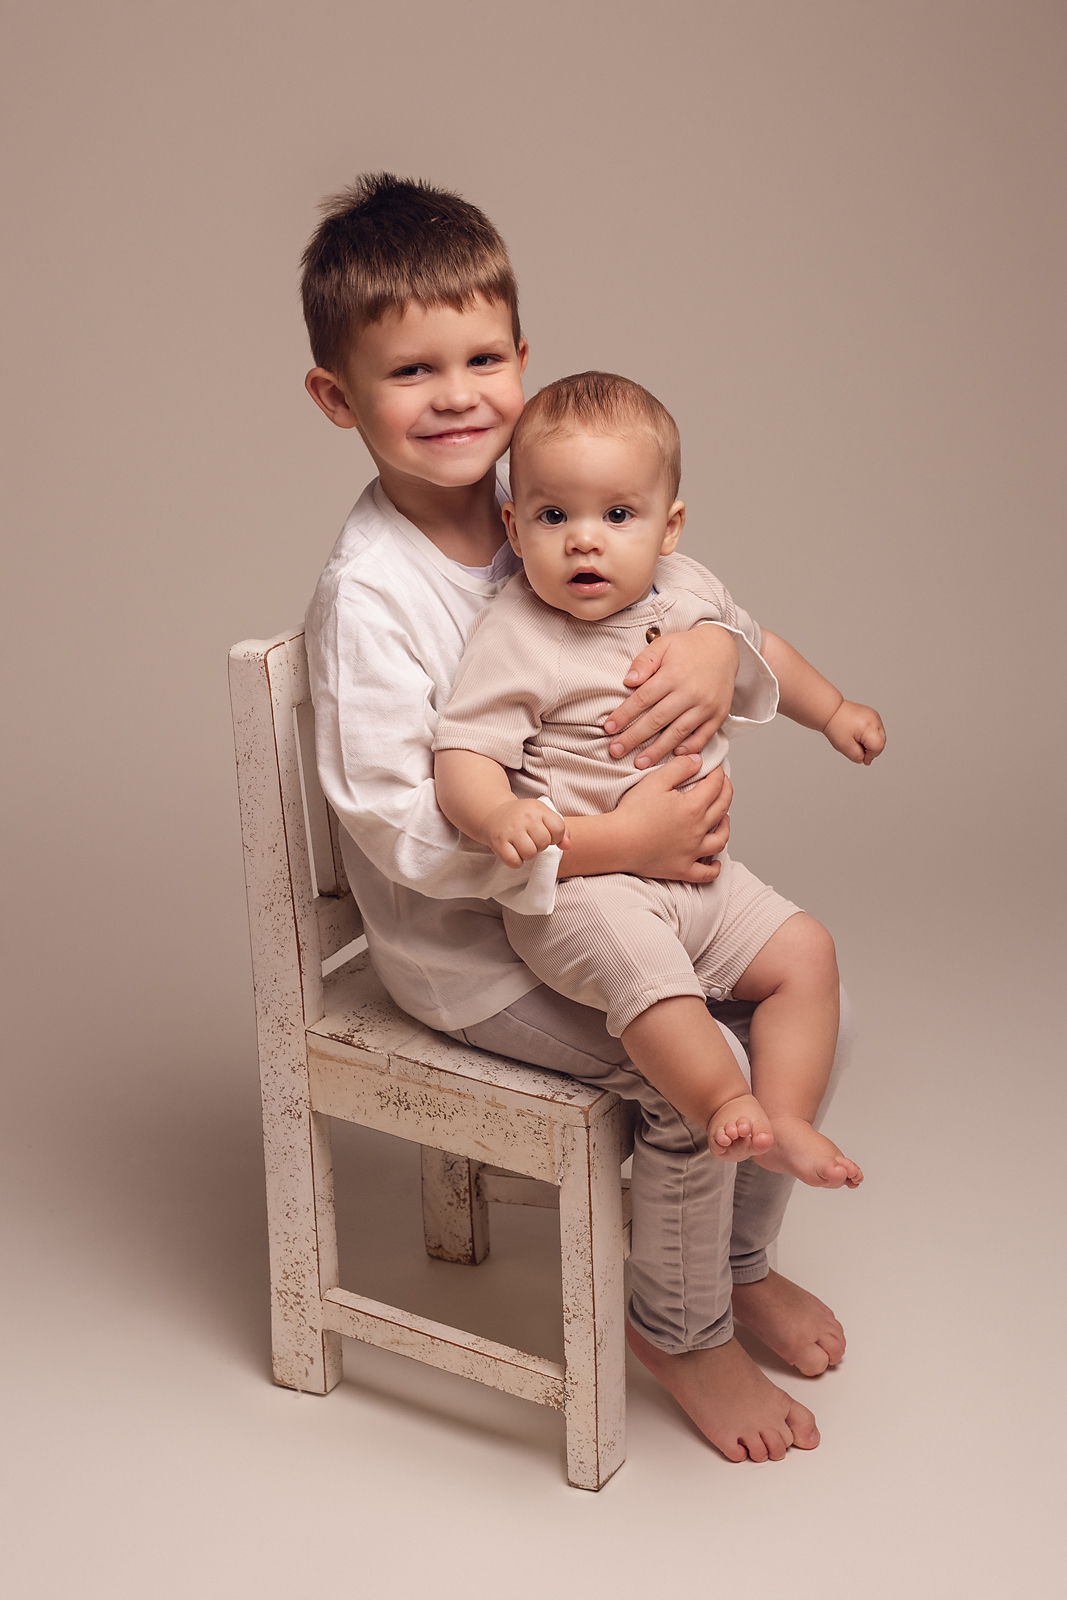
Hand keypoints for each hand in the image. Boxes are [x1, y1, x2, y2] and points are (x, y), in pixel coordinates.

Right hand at [482, 798, 570, 867]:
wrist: (494, 813)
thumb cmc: (523, 817)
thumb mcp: (543, 816)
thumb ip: (561, 830)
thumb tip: (567, 846)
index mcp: (539, 809)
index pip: (558, 829)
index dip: (555, 837)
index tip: (546, 834)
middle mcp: (525, 817)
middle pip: (544, 843)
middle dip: (540, 846)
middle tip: (531, 840)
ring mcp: (511, 829)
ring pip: (530, 853)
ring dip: (527, 854)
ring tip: (522, 846)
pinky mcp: (498, 842)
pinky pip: (514, 861)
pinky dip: (515, 861)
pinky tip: (513, 852)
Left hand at [603, 625, 739, 767]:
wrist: (723, 647)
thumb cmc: (688, 648)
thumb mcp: (663, 645)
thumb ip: (644, 662)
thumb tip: (629, 682)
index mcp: (673, 674)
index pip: (642, 699)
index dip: (624, 715)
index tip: (609, 728)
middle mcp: (690, 692)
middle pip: (657, 720)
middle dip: (634, 738)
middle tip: (616, 751)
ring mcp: (706, 705)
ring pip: (678, 732)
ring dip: (657, 750)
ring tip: (640, 762)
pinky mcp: (719, 714)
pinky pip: (703, 736)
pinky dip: (689, 747)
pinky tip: (674, 755)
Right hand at [615, 754, 732, 882]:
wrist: (617, 842)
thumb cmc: (632, 813)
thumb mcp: (655, 780)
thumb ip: (680, 767)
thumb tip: (698, 761)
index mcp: (693, 807)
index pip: (715, 786)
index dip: (718, 775)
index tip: (716, 770)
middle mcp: (697, 830)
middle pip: (722, 809)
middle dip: (726, 793)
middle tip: (723, 785)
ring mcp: (692, 852)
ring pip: (720, 840)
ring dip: (726, 827)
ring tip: (723, 819)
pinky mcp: (682, 869)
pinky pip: (705, 874)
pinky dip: (714, 868)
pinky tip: (714, 862)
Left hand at [823, 701, 885, 765]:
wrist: (831, 711)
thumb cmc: (835, 726)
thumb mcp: (845, 747)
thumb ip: (857, 756)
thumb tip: (865, 759)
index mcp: (869, 727)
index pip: (878, 747)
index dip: (871, 755)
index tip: (863, 759)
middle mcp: (875, 719)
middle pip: (881, 742)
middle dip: (871, 749)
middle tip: (856, 748)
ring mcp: (874, 716)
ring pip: (879, 736)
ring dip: (870, 742)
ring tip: (855, 739)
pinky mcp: (872, 714)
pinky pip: (875, 729)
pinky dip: (869, 735)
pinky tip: (857, 734)